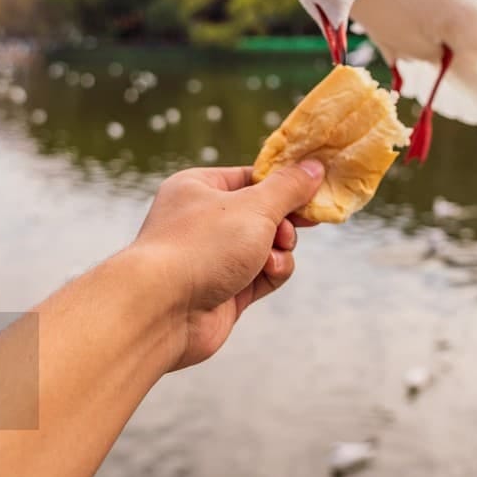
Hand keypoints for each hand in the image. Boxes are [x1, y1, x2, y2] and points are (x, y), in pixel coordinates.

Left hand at [131, 162, 323, 369]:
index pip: (252, 178)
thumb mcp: (254, 207)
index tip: (315, 189)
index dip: (284, 184)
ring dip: (280, 250)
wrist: (161, 310)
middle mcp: (204, 221)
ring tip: (272, 255)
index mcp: (200, 188)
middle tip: (300, 224)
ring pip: (268, 246)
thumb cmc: (202, 245)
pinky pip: (263, 275)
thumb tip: (315, 166)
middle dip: (284, 222)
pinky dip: (273, 272)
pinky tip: (269, 272)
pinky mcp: (225, 290)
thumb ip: (289, 187)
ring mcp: (214, 258)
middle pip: (263, 213)